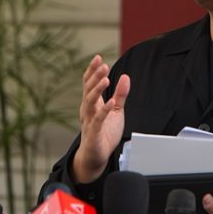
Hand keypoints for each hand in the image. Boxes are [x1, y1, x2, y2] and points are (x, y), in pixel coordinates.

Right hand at [73, 55, 129, 182]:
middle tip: (103, 65)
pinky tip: (110, 102)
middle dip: (95, 77)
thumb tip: (125, 77)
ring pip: (89, 102)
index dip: (92, 70)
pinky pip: (97, 120)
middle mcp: (87, 110)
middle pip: (88, 89)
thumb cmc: (104, 132)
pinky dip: (104, 111)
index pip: (89, 83)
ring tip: (106, 80)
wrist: (96, 155)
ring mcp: (89, 121)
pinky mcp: (93, 133)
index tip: (98, 58)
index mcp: (92, 103)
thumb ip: (120, 95)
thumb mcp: (116, 110)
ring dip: (97, 90)